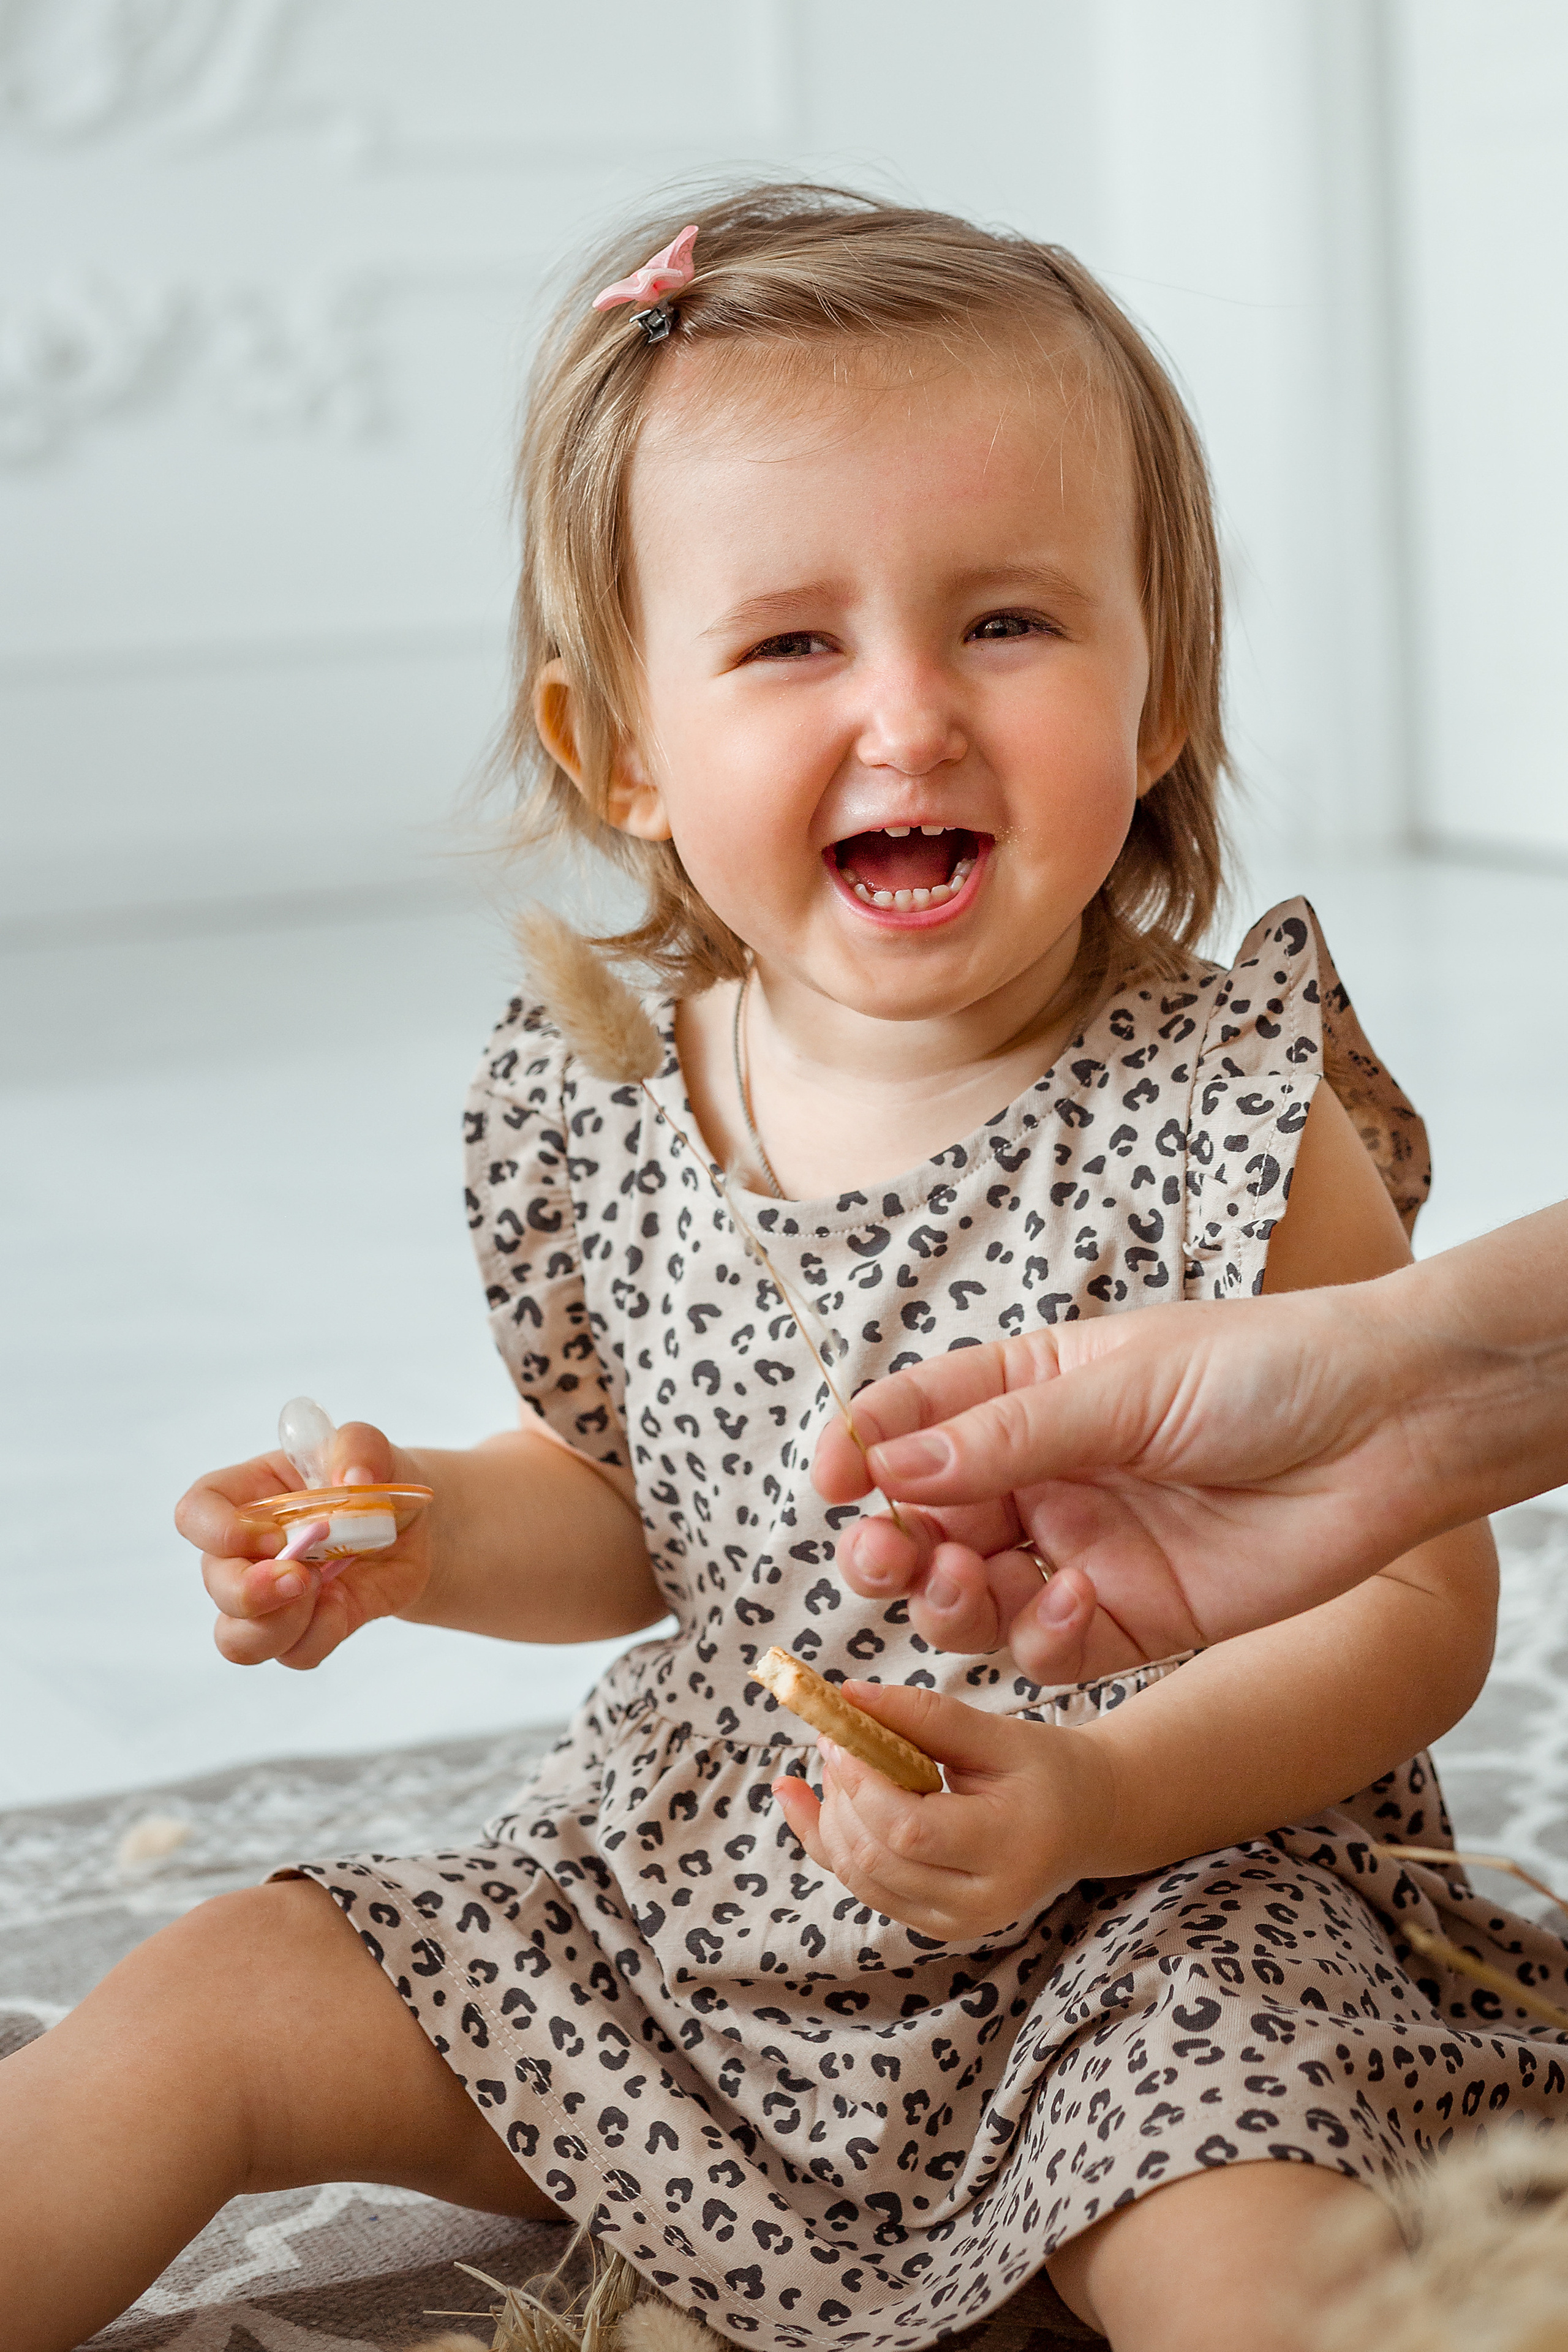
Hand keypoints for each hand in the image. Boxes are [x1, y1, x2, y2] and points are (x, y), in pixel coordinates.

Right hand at [174, 1421, 433, 1670]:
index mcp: (246, 1495)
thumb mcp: (371, 1447)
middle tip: (302, 1578)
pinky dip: (320, 1636)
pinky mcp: (304, 1629)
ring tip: (322, 1594)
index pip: (196, 1514)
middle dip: (251, 1590)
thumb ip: (358, 1445)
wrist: (410, 1525)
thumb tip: (351, 1478)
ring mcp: (270, 1598)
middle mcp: (245, 1552)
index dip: (218, 1532)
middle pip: (215, 1583)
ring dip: (277, 1627)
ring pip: (237, 1637)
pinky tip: (344, 1605)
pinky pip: (294, 1653)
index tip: (273, 1535)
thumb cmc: (372, 1477)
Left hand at [771, 1681, 1111, 1939]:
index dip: (861, 1783)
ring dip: (832, 1817)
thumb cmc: (1045, 1768)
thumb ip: (925, 1715)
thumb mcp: (997, 1733)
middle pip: (878, 1858)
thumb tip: (847, 1695)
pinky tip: (797, 1798)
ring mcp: (955, 1923)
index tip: (839, 1732)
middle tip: (834, 1739)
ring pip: (861, 1878)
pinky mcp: (934, 1925)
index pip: (910, 1830)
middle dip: (841, 1795)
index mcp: (1008, 1847)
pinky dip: (826, 1841)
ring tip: (838, 1761)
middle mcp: (981, 1902)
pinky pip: (863, 1887)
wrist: (1085, 1821)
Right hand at [815, 1286, 1442, 1683]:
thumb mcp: (1125, 1385)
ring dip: (949, 1601)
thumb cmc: (1262, 1370)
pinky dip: (1041, 1638)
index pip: (914, 1422)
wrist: (1388, 1429)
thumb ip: (1008, 1437)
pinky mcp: (1132, 1619)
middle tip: (882, 1558)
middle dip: (890, 1546)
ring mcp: (1083, 1549)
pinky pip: (1050, 1650)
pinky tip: (1076, 1604)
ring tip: (966, 1584)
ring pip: (972, 1599)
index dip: (859, 1450)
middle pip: (926, 1524)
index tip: (828, 1484)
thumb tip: (886, 1468)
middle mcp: (1044, 1475)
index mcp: (1029, 1393)